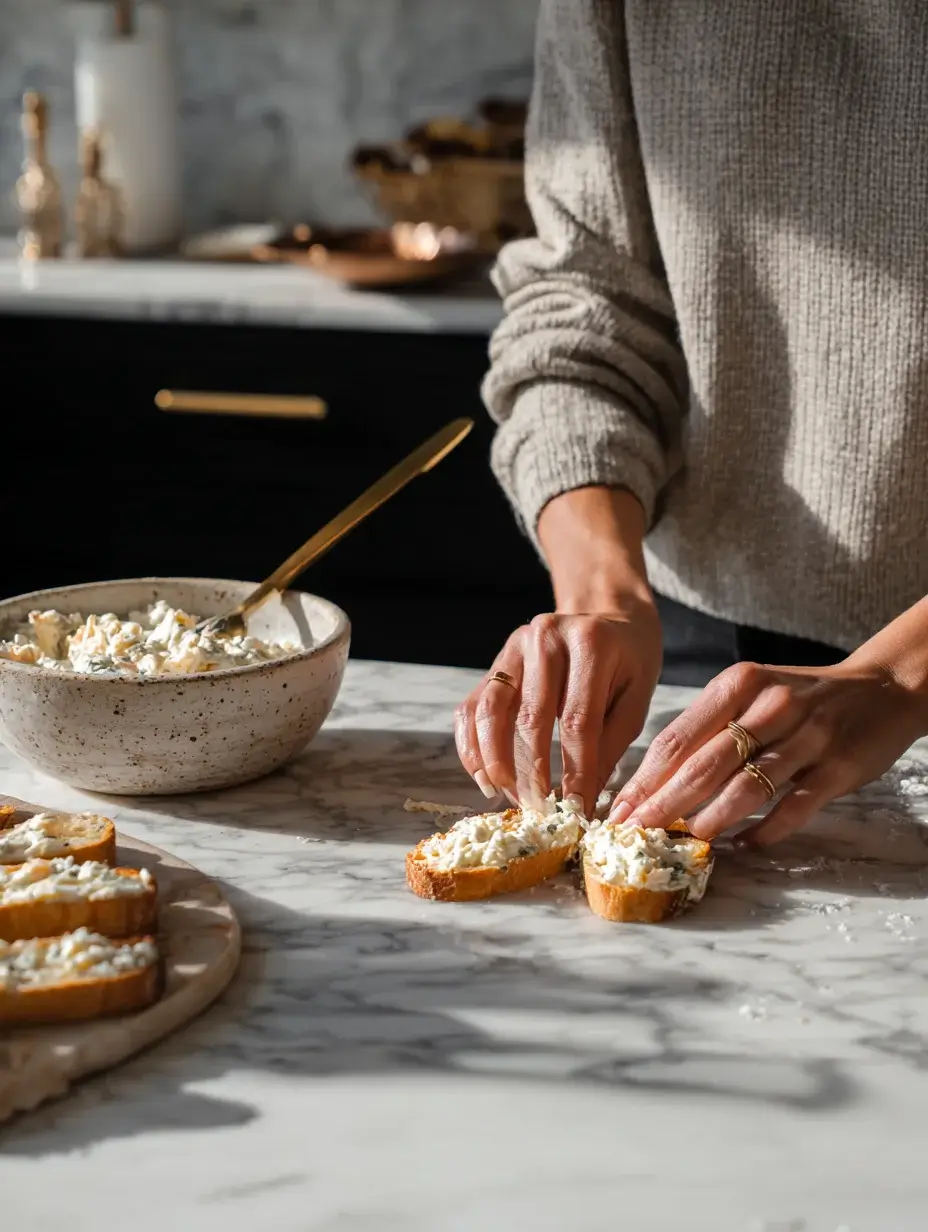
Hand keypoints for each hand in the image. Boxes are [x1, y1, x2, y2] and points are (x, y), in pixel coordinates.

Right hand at [454, 598, 661, 815]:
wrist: (609, 619)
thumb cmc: (629, 663)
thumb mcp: (635, 700)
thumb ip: (608, 747)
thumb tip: (582, 801)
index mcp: (590, 644)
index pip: (577, 720)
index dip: (573, 772)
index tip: (575, 811)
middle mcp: (545, 637)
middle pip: (530, 717)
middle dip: (532, 772)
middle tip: (539, 811)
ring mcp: (514, 646)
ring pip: (490, 710)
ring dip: (494, 760)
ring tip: (506, 795)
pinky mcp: (495, 660)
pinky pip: (472, 706)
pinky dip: (472, 744)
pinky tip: (484, 775)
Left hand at [609, 657, 927, 844]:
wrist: (882, 689)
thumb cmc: (800, 696)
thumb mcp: (751, 693)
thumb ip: (708, 728)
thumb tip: (652, 780)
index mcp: (738, 684)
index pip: (677, 738)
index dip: (644, 779)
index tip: (618, 810)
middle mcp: (771, 706)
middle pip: (703, 765)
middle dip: (664, 805)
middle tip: (636, 835)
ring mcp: (807, 737)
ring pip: (747, 787)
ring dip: (711, 820)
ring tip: (686, 842)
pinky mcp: (838, 767)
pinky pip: (795, 806)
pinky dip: (767, 830)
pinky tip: (746, 846)